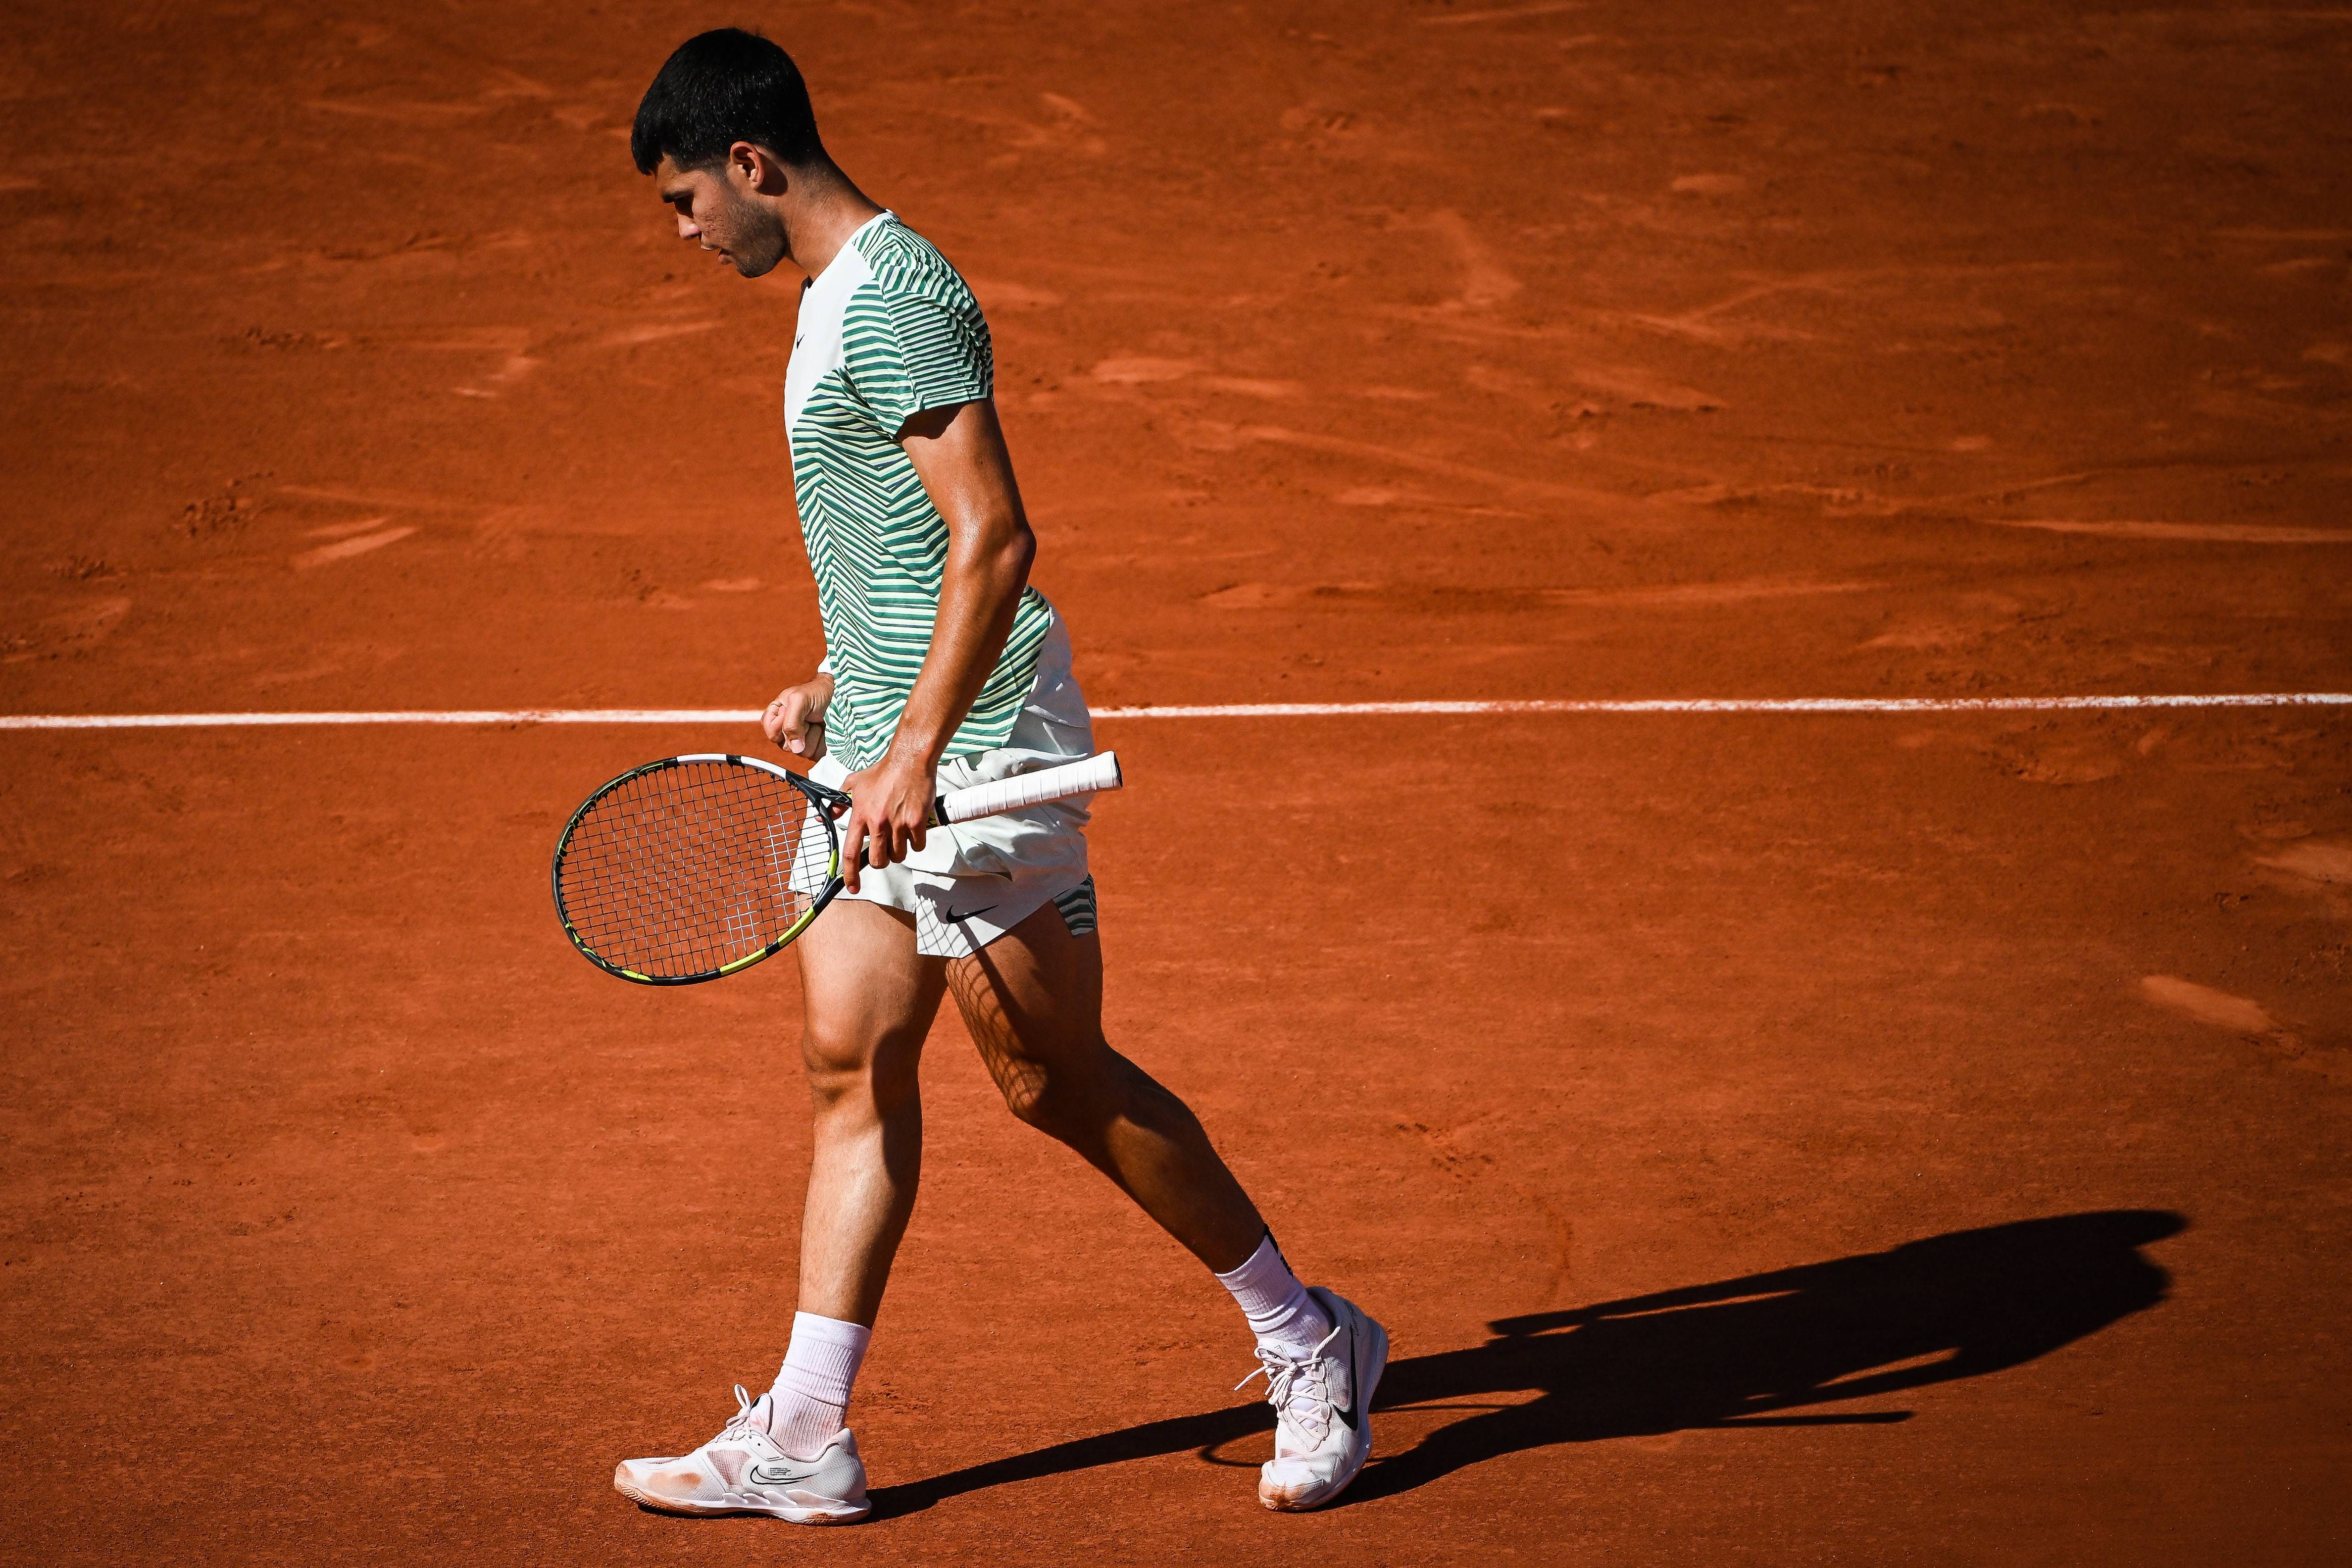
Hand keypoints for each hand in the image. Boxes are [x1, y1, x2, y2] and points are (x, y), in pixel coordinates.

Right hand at [761, 674, 833, 759]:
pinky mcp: (815, 748)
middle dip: (799, 731)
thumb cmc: (818, 692)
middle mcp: (787, 730)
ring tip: (817, 721)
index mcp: (778, 716)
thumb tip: (794, 747)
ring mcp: (802, 741)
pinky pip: (814, 754)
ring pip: (799, 752)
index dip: (780, 725)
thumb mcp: (799, 699)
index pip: (771, 731)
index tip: (790, 711)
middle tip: (808, 717)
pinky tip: (824, 730)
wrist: (842, 696)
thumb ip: (790, 722)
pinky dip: (820, 742)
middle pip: (784, 745)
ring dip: (812, 735)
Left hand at [836, 754, 934, 893]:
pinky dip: (917, 841)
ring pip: (899, 855)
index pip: (852, 852)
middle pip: (879, 861)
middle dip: (882, 860)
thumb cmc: (883, 772)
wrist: (909, 760)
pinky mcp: (917, 822)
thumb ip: (839, 803)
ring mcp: (899, 824)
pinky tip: (914, 826)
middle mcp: (878, 822)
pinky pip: (917, 845)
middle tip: (886, 847)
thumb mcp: (854, 783)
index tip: (853, 887)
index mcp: (860, 815)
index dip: (850, 875)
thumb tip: (823, 818)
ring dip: (900, 849)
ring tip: (901, 831)